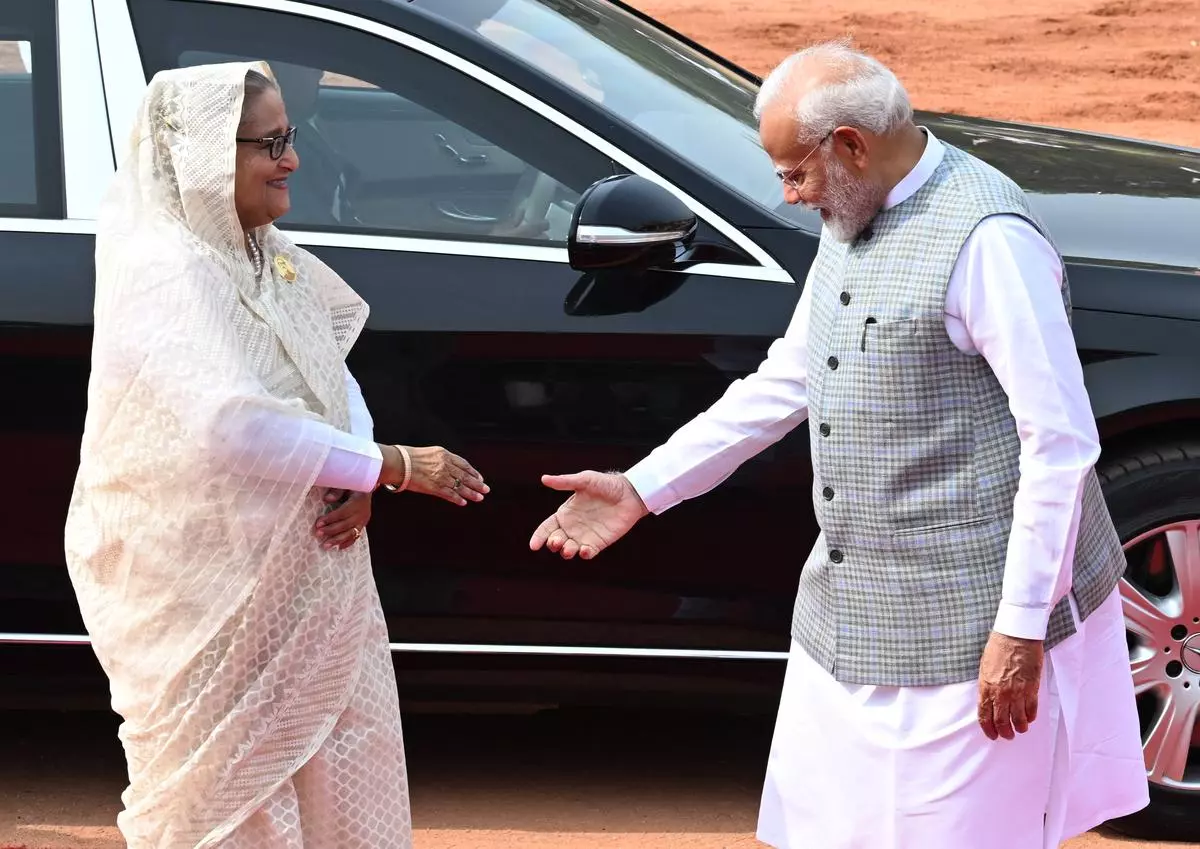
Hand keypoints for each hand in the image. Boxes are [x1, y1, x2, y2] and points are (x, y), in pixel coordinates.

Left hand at [314, 489, 371, 550]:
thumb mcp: (347, 484)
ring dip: (338, 540)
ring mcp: (364, 520)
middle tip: (319, 534)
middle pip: (346, 524)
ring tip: (326, 545)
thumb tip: (327, 499)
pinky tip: (339, 547)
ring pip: (351, 533)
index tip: (318, 523)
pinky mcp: (363, 525)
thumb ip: (337, 491)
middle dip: (331, 530)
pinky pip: (356, 536)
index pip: (343, 512)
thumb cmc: (355, 485)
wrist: (368, 487)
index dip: (330, 519)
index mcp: (358, 501)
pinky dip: (348, 542)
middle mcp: (362, 513)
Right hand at [398, 445, 488, 505]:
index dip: (473, 472)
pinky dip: (457, 499)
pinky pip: (449, 494)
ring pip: (460, 486)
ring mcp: (441, 476)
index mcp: (444, 454)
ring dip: (471, 493)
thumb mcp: (428, 453)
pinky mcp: (434, 487)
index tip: (480, 477)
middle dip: (477, 484)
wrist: (398, 462)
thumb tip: (447, 467)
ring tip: (480, 498)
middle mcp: (445, 465)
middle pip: (465, 476)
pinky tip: (464, 503)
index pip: (463, 464)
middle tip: (486, 489)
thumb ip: (439, 459)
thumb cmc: (408, 456)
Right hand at [529, 471, 648, 559]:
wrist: (630, 494)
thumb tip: (544, 478)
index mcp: (565, 513)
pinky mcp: (598, 543)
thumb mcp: (584, 480)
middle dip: (553, 544)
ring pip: (569, 550)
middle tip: (557, 541)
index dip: (538, 537)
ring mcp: (585, 536)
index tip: (533, 546)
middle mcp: (572, 527)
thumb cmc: (606, 484)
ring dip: (566, 552)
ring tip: (569, 549)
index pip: (547, 527)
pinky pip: (588, 553)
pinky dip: (584, 554)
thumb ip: (565, 482)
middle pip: (555, 540)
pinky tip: (585, 550)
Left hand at [977, 631, 1043, 740]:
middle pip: (1001, 721)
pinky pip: (1031, 709)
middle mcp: (1000, 693)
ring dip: (1019, 727)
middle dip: (1004, 732)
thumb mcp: (984, 668)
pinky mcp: (1031, 688)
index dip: (988, 729)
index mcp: (985, 687)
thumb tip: (989, 700)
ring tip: (1020, 729)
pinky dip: (1030, 717)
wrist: (1016, 636)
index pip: (984, 715)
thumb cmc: (998, 648)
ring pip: (1018, 719)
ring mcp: (1017, 692)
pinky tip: (1029, 718)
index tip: (992, 735)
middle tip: (1007, 736)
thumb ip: (987, 686)